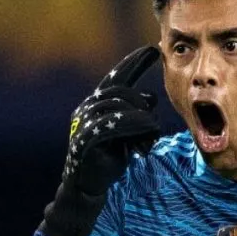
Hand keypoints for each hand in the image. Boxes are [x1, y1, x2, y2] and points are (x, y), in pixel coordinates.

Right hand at [61, 45, 160, 194]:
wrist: (88, 185)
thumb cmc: (109, 157)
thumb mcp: (129, 132)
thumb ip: (138, 114)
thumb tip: (151, 98)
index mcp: (96, 103)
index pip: (116, 77)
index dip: (133, 63)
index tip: (151, 50)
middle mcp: (87, 108)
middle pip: (119, 91)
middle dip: (141, 102)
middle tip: (153, 122)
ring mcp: (83, 123)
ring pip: (117, 106)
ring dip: (140, 118)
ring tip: (151, 133)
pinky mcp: (85, 140)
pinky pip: (111, 125)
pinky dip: (132, 125)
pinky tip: (147, 131)